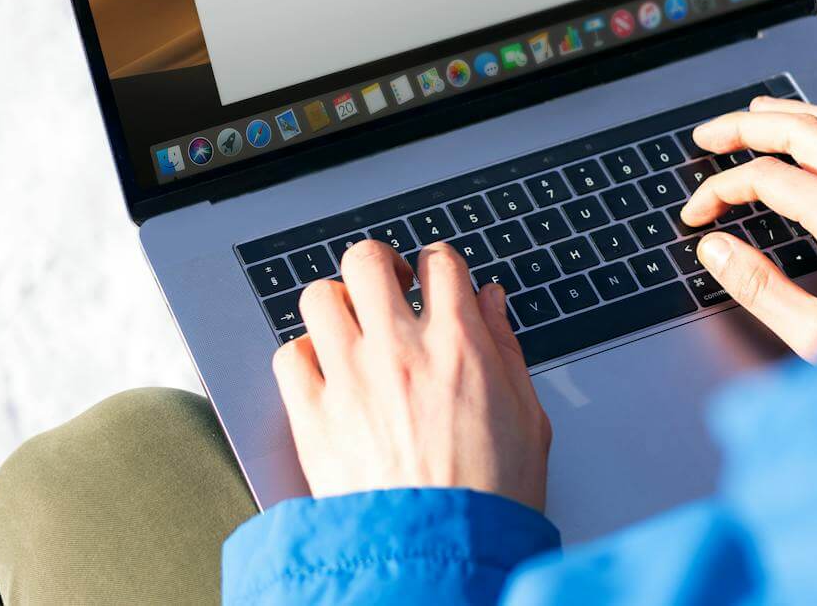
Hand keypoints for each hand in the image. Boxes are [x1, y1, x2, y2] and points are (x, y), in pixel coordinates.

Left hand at [272, 240, 551, 510]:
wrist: (442, 556)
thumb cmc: (491, 500)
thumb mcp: (528, 418)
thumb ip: (506, 348)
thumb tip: (491, 302)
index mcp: (458, 345)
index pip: (439, 262)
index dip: (437, 264)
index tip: (434, 279)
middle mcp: (399, 350)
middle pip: (368, 260)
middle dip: (380, 266)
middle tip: (388, 288)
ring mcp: (349, 378)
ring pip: (319, 297)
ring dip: (336, 305)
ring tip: (351, 327)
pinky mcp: (313, 415)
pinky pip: (288, 355)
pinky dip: (303, 356)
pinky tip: (326, 373)